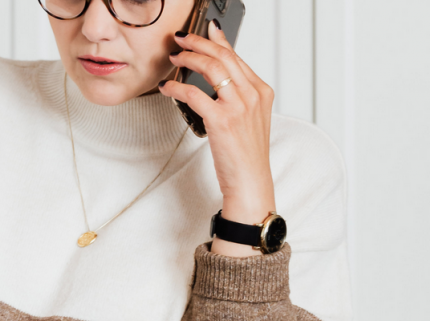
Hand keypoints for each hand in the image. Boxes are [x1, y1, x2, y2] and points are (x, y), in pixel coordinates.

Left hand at [160, 21, 276, 256]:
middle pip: (223, 56)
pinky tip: (167, 88)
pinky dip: (177, 87)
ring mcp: (239, 106)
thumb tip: (216, 79)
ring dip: (188, 58)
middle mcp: (253, 94)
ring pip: (210, 68)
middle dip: (198, 42)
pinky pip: (194, 94)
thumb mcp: (250, 119)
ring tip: (174, 57)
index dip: (218, 41)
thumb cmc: (246, 154)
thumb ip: (238, 96)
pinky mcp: (222, 119)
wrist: (251, 181)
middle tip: (181, 39)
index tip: (204, 31)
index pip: (237, 56)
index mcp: (261, 91)